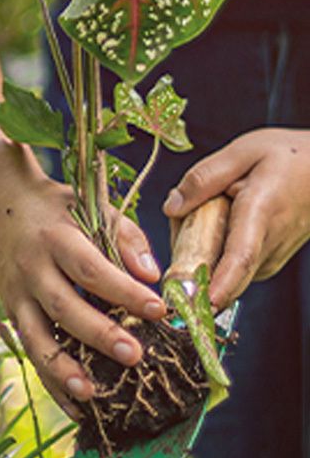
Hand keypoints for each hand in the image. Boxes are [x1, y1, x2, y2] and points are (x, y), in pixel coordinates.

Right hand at [0, 149, 165, 417]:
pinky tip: (75, 407)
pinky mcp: (13, 315)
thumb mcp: (93, 208)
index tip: (158, 310)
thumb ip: (127, 238)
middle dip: (99, 335)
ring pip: (36, 339)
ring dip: (62, 370)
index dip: (124, 292)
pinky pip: (31, 352)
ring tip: (91, 396)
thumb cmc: (58, 210)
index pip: (92, 270)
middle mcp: (31, 270)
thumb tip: (152, 276)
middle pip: (64, 308)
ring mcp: (16, 296)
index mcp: (56, 239)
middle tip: (135, 357)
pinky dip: (51, 382)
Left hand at [164, 129, 309, 308]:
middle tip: (184, 222)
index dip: (220, 284)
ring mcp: (270, 259)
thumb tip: (171, 209)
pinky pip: (226, 266)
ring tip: (214, 209)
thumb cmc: (286, 157)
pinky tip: (221, 221)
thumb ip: (204, 178)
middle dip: (187, 263)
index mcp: (261, 212)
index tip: (202, 306)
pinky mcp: (265, 264)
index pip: (240, 256)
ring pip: (218, 270)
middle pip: (219, 272)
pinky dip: (212, 250)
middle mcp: (269, 244)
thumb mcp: (243, 151)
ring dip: (200, 249)